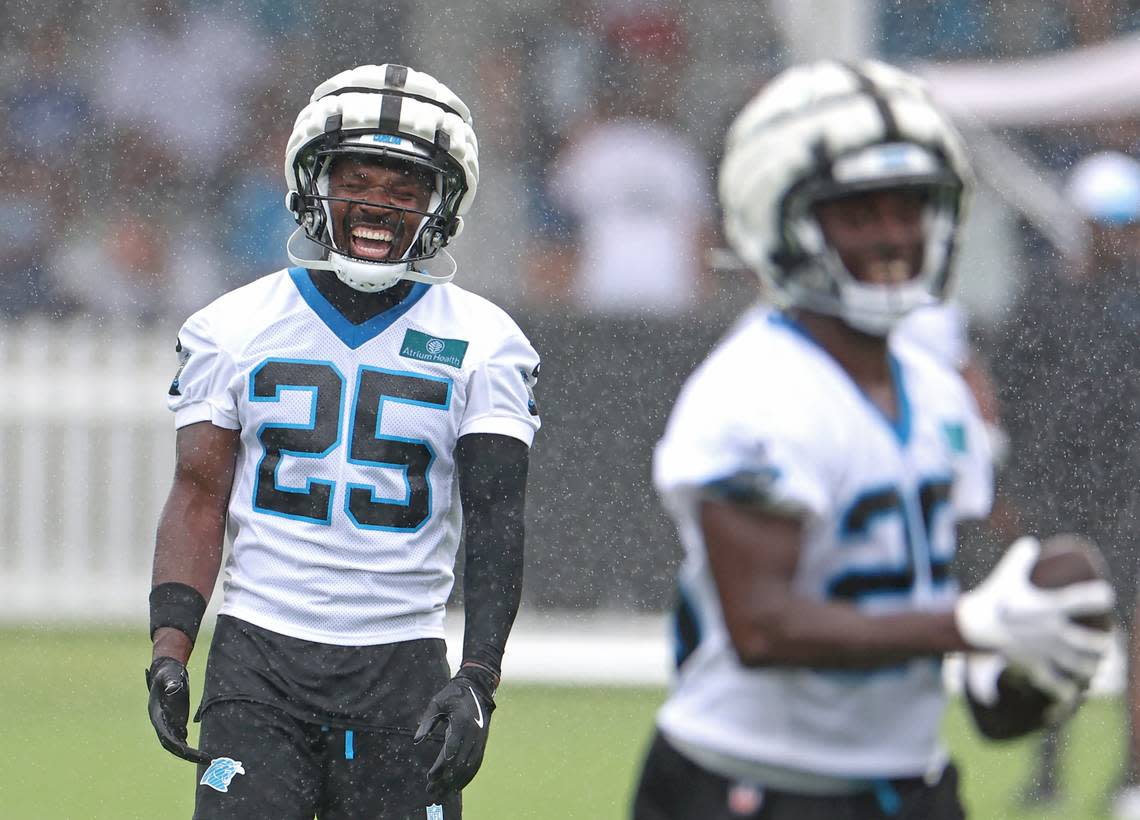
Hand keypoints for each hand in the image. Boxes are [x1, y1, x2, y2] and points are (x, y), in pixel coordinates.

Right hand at [145, 656, 211, 764]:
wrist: (167, 673)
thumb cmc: (168, 674)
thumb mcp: (169, 675)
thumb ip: (171, 682)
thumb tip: (173, 688)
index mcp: (157, 715)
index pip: (166, 736)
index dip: (178, 746)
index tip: (190, 752)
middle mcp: (161, 723)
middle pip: (172, 745)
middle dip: (188, 754)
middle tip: (207, 759)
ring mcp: (168, 724)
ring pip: (177, 744)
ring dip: (190, 753)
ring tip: (208, 759)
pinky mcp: (175, 722)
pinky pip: (181, 738)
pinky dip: (190, 747)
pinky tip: (202, 753)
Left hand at [413, 665, 496, 798]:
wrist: (477, 688)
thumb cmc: (454, 693)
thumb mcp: (438, 702)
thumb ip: (427, 721)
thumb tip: (416, 740)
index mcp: (462, 722)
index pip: (451, 749)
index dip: (441, 765)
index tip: (430, 776)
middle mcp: (473, 733)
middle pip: (460, 762)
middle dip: (446, 779)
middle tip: (431, 790)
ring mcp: (480, 739)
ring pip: (470, 766)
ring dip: (456, 781)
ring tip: (442, 793)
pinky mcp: (482, 742)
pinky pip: (476, 763)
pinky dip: (468, 776)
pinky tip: (458, 786)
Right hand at [955, 537, 1114, 679]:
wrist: (973, 625)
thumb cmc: (992, 597)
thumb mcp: (1006, 574)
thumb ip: (1020, 557)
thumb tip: (1030, 542)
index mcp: (1050, 607)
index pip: (1082, 600)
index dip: (1099, 596)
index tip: (1107, 595)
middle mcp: (1052, 631)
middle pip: (1089, 642)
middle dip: (1101, 643)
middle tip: (1104, 641)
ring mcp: (1044, 650)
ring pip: (1077, 663)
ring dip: (1089, 666)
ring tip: (1096, 665)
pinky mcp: (1033, 663)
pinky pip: (1052, 680)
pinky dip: (1062, 689)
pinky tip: (1071, 692)